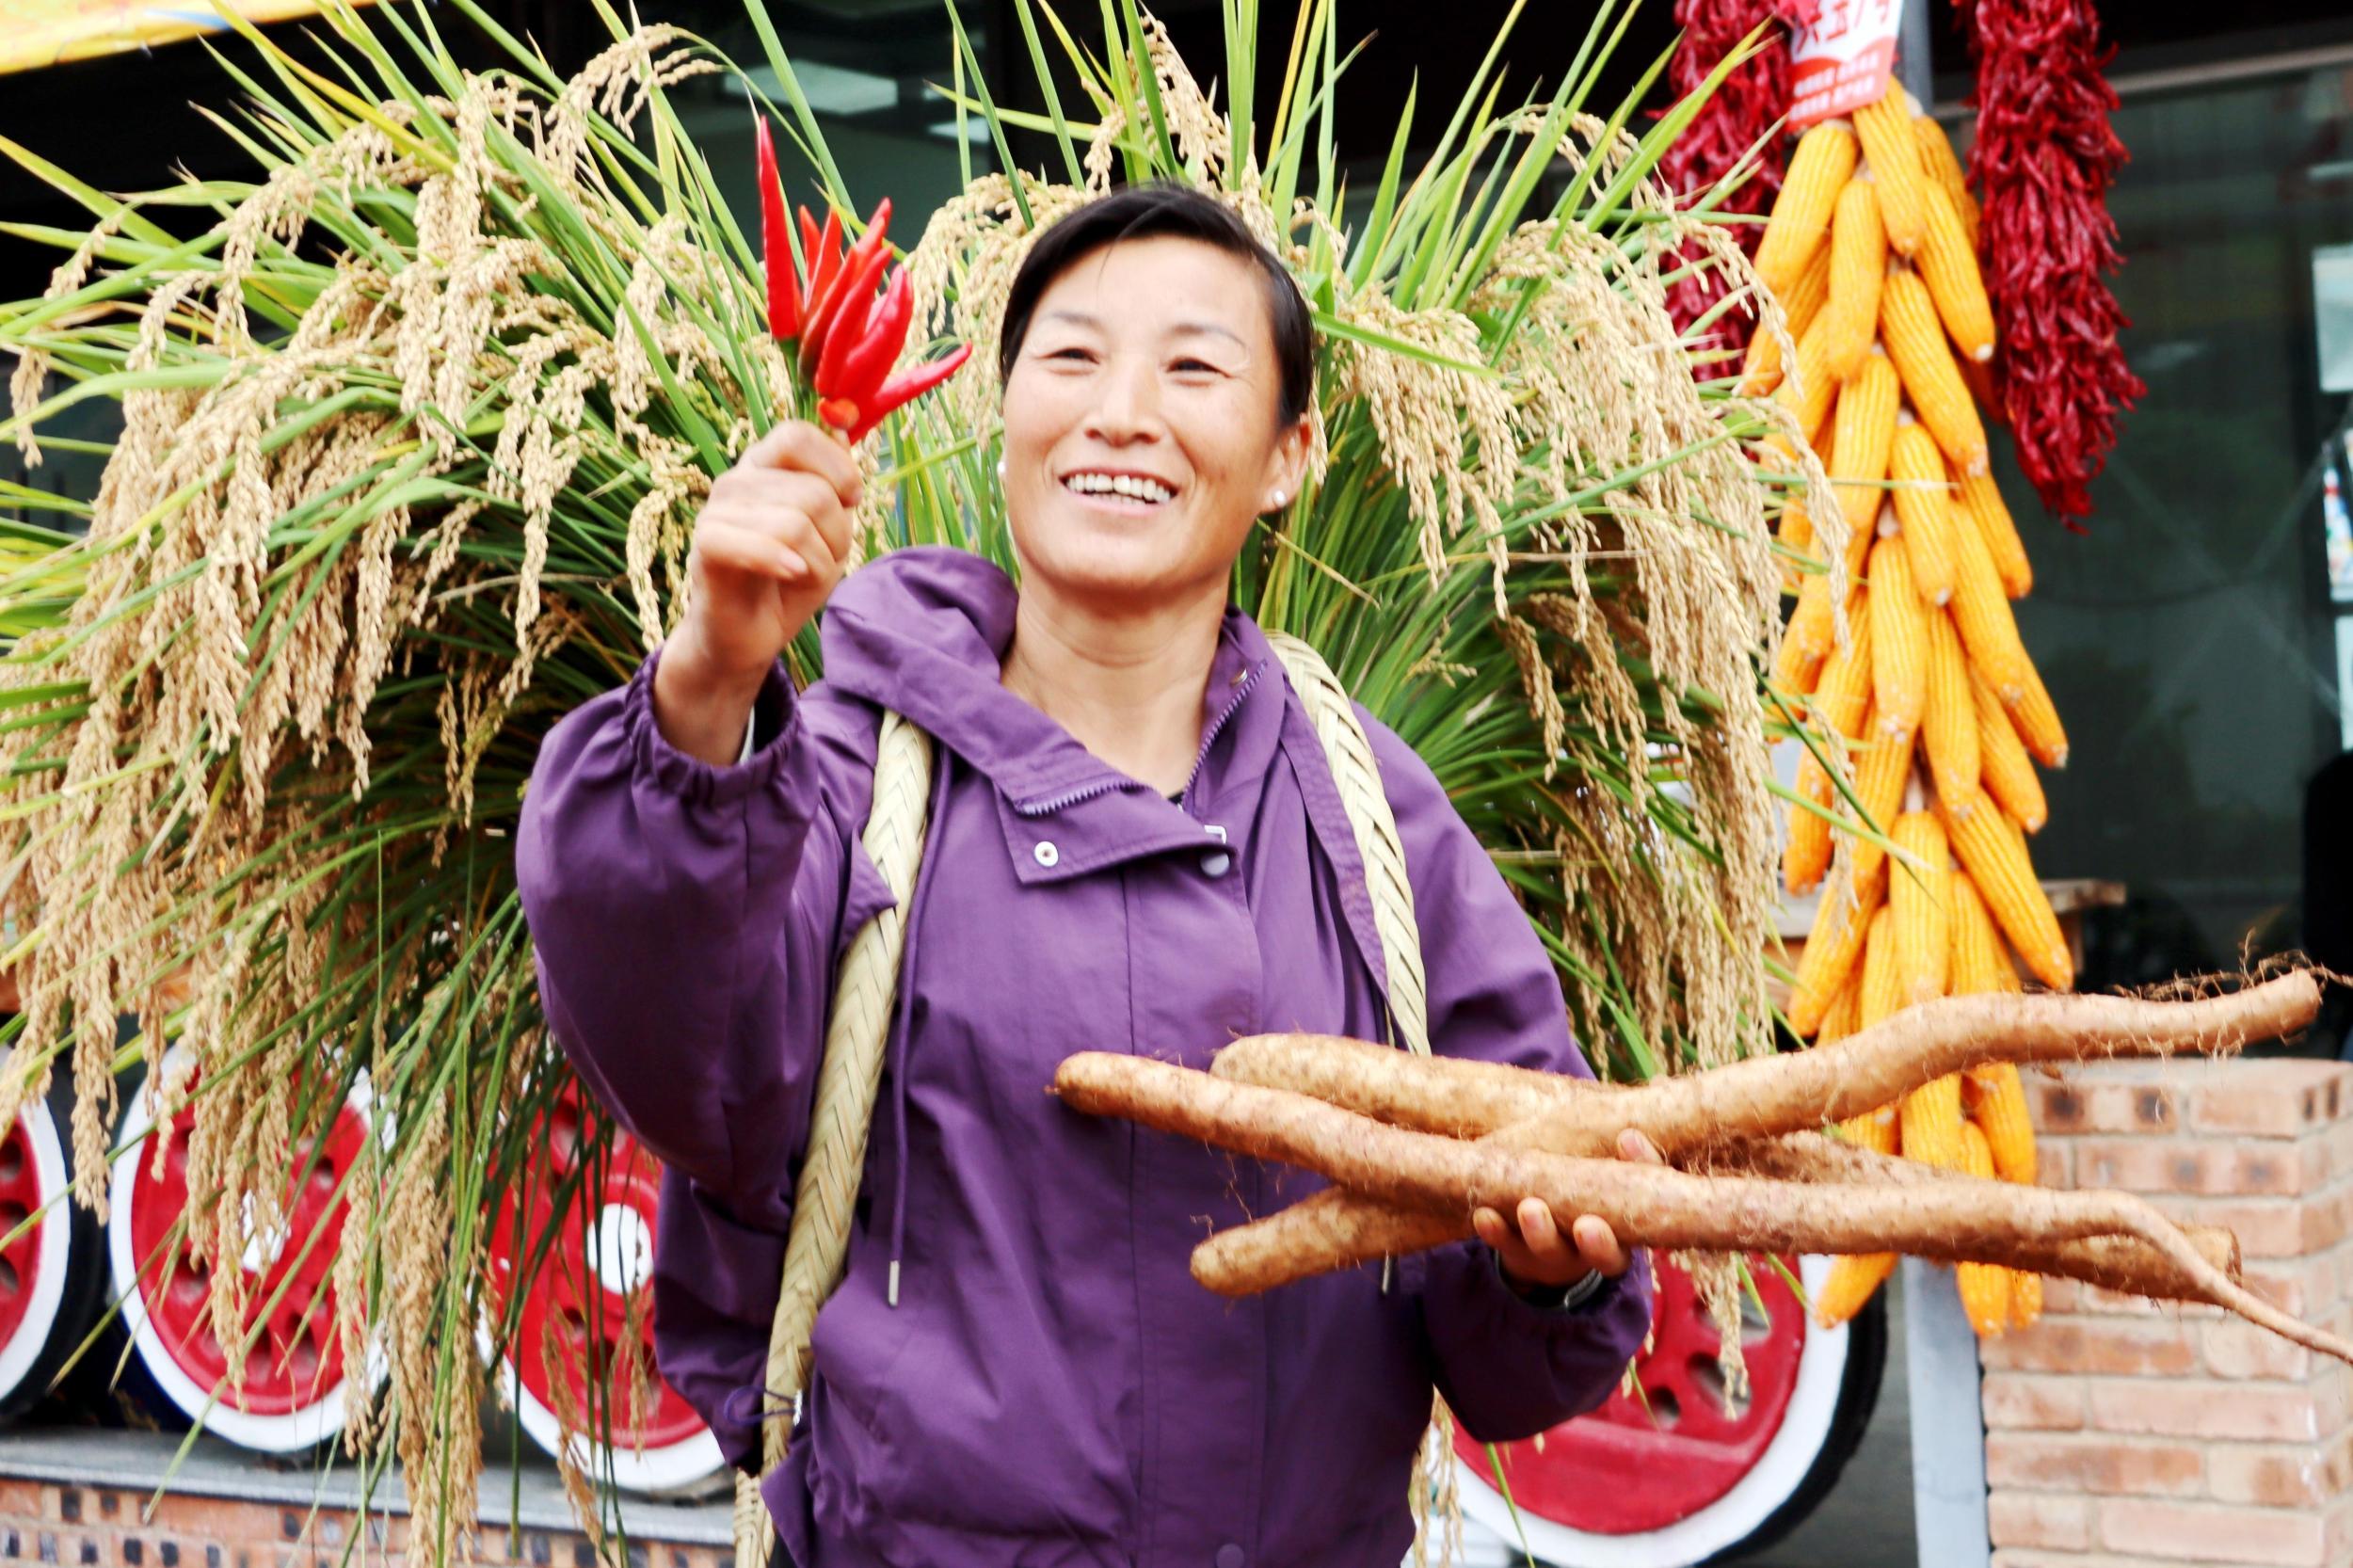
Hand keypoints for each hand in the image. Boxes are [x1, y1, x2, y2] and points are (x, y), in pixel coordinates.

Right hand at [655, 421, 861, 761]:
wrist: (747, 636)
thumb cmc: (790, 580)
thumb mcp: (829, 530)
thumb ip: (836, 482)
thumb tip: (845, 426)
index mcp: (765, 467)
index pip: (799, 436)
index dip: (837, 469)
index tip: (850, 502)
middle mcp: (737, 480)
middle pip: (813, 492)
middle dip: (837, 535)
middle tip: (823, 560)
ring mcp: (717, 511)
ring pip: (795, 521)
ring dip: (819, 560)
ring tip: (803, 576)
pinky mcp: (707, 546)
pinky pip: (756, 542)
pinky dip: (784, 562)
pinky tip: (793, 576)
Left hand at [1473, 1128, 1661, 1291]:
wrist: (1546, 1237)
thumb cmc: (1587, 1187)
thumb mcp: (1606, 1169)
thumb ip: (1619, 1148)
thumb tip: (1641, 1113)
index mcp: (1631, 1224)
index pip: (1651, 1201)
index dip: (1644, 1168)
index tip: (1628, 1137)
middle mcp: (1599, 1246)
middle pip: (1604, 1252)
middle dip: (1597, 1241)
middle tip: (1585, 1225)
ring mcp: (1557, 1253)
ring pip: (1551, 1250)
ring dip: (1540, 1232)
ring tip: (1529, 1208)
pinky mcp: (1519, 1253)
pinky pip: (1506, 1245)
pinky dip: (1495, 1231)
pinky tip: (1484, 1215)